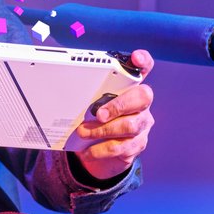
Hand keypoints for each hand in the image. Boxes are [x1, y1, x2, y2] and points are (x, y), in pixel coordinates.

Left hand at [70, 50, 154, 182]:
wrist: (101, 155)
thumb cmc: (96, 123)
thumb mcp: (91, 107)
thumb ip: (89, 98)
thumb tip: (69, 95)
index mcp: (130, 88)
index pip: (144, 68)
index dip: (143, 61)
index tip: (135, 58)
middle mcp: (141, 105)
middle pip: (143, 97)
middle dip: (118, 105)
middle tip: (98, 114)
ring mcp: (142, 125)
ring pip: (130, 125)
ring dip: (102, 130)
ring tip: (83, 132)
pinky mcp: (137, 145)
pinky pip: (120, 147)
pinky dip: (99, 149)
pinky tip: (87, 150)